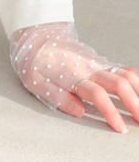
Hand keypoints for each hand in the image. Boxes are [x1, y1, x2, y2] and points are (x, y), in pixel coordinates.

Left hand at [9, 21, 138, 132]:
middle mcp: (88, 67)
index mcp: (72, 74)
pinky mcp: (100, 60)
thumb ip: (57, 97)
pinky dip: (136, 81)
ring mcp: (96, 62)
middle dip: (135, 103)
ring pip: (126, 73)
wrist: (36, 32)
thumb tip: (80, 111)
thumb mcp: (34, 80)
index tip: (120, 128)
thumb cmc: (33, 58)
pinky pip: (123, 68)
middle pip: (119, 83)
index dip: (111, 112)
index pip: (97, 94)